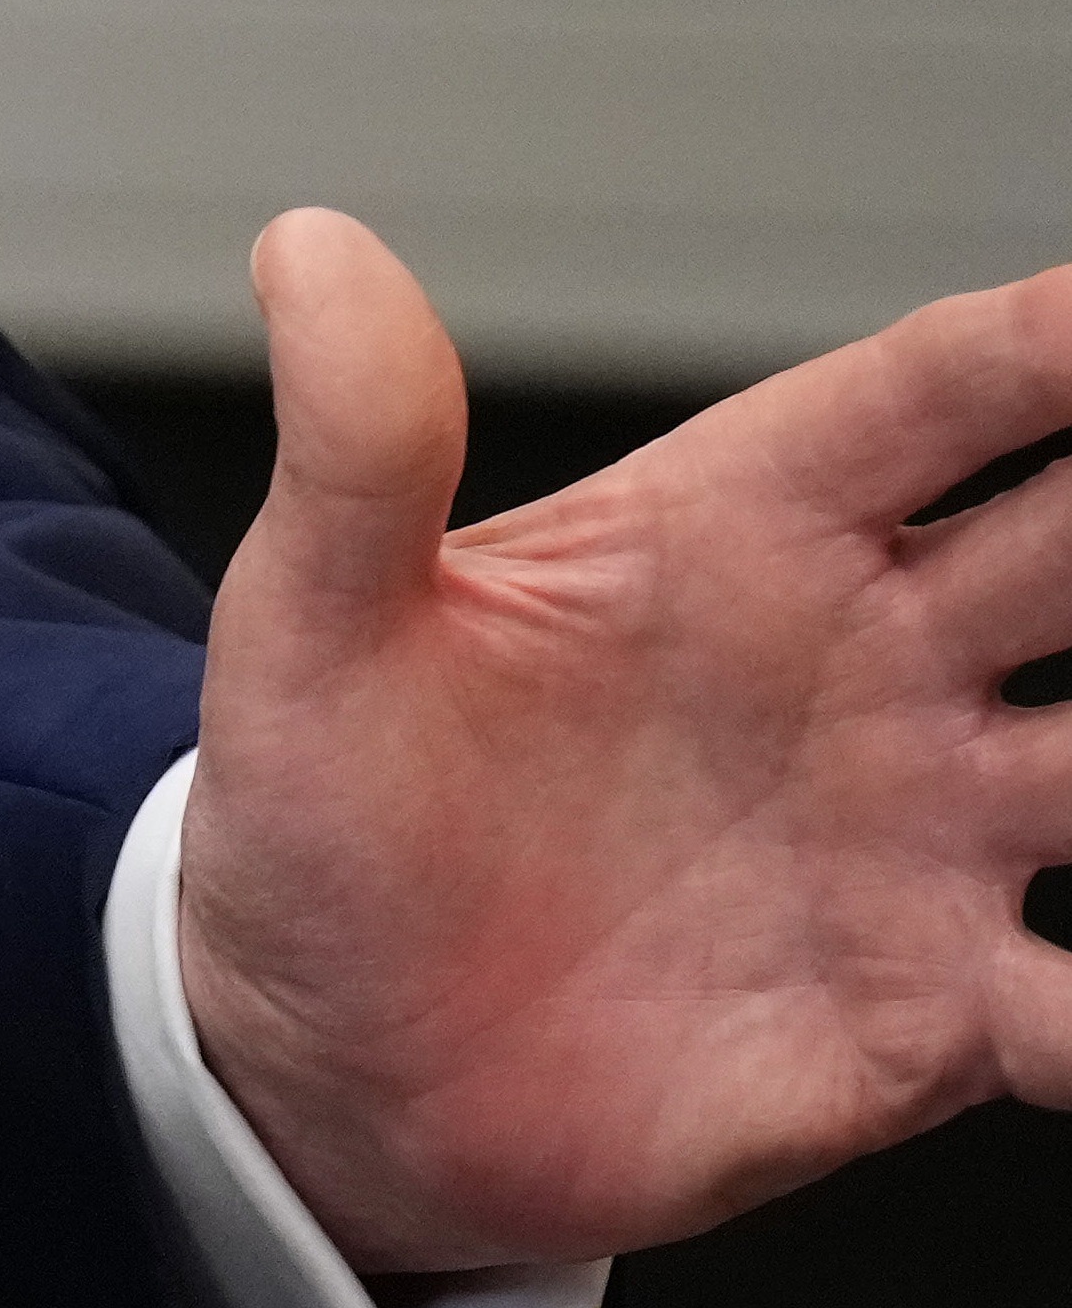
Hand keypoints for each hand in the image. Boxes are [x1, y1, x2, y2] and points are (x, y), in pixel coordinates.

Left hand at [180, 201, 1071, 1270]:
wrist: (331, 1062)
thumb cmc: (326, 814)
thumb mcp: (313, 623)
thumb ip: (355, 444)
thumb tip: (310, 245)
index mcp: (741, 531)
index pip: (934, 400)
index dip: (1048, 339)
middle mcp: (872, 667)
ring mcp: (925, 839)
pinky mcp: (938, 1015)